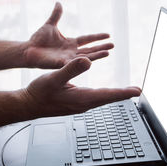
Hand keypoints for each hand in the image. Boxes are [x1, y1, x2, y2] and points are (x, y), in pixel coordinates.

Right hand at [21, 57, 140, 117]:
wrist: (29, 105)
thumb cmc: (39, 93)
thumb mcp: (54, 78)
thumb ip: (71, 69)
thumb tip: (87, 60)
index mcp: (81, 98)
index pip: (108, 95)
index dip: (123, 92)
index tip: (137, 90)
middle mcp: (83, 104)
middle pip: (108, 98)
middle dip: (123, 94)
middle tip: (137, 90)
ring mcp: (79, 105)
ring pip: (102, 99)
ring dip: (115, 95)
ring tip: (127, 91)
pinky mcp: (75, 103)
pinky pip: (95, 98)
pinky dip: (105, 94)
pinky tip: (106, 93)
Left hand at [23, 2, 113, 68]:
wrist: (28, 50)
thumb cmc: (38, 40)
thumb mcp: (50, 25)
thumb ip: (56, 15)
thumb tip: (59, 3)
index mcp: (70, 43)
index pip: (87, 39)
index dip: (97, 37)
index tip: (108, 35)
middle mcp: (71, 52)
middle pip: (90, 49)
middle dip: (101, 47)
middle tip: (113, 46)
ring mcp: (67, 59)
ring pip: (85, 57)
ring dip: (96, 55)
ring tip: (107, 53)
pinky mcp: (61, 64)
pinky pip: (73, 64)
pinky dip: (81, 64)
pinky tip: (90, 62)